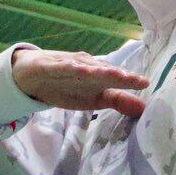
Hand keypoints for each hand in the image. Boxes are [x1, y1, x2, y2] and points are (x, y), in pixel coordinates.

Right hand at [11, 47, 148, 117]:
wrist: (30, 73)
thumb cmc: (67, 84)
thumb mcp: (94, 97)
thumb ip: (118, 100)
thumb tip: (144, 109)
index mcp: (98, 77)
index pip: (116, 79)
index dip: (130, 81)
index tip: (145, 83)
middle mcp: (86, 67)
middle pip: (104, 71)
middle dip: (119, 75)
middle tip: (135, 79)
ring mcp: (68, 65)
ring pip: (85, 67)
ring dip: (98, 70)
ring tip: (114, 73)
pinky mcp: (49, 66)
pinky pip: (61, 67)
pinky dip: (70, 67)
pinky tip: (79, 69)